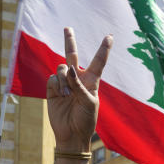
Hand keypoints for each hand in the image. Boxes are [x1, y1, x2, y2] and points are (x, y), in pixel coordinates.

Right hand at [46, 27, 112, 152]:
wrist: (72, 135)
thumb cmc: (85, 120)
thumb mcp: (89, 102)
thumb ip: (80, 85)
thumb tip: (68, 69)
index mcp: (92, 81)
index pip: (98, 62)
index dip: (104, 49)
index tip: (110, 37)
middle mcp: (77, 79)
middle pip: (73, 56)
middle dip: (69, 42)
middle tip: (67, 28)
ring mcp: (64, 83)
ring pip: (62, 68)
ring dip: (65, 78)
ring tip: (67, 94)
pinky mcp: (53, 89)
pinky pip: (53, 78)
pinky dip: (57, 85)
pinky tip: (61, 95)